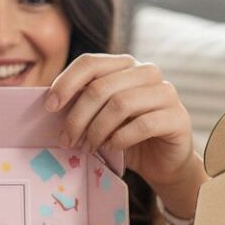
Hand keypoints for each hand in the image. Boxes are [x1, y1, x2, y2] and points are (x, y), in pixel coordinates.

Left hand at [47, 53, 203, 212]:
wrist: (162, 161)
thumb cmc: (125, 136)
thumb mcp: (98, 116)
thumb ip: (80, 103)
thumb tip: (46, 103)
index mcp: (124, 65)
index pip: (90, 62)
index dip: (66, 83)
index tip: (49, 107)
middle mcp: (147, 72)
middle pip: (101, 87)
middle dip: (77, 117)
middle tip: (66, 140)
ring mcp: (165, 93)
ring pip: (120, 104)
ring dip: (97, 130)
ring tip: (88, 148)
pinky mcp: (177, 117)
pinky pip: (142, 125)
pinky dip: (120, 139)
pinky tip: (110, 148)